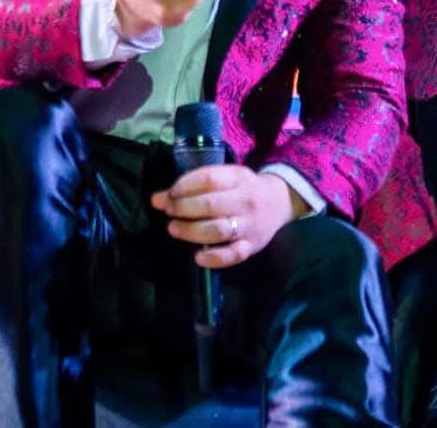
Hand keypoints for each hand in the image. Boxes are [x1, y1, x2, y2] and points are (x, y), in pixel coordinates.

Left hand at [151, 165, 300, 268]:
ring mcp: (249, 225)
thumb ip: (192, 185)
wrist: (280, 201)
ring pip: (218, 230)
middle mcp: (245, 201)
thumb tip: (157, 199)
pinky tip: (198, 256)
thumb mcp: (224, 177)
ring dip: (191, 230)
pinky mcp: (252, 246)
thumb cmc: (243, 188)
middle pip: (210, 205)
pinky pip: (233, 255)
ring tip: (173, 228)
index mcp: (238, 178)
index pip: (208, 179)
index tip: (169, 193)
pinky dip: (214, 258)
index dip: (184, 186)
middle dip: (183, 208)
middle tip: (168, 211)